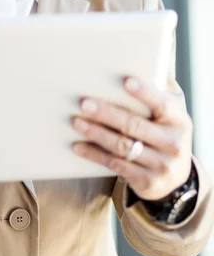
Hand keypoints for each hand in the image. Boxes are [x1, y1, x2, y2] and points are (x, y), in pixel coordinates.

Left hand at [72, 77, 193, 200]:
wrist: (175, 178)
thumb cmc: (162, 133)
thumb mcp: (168, 117)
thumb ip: (154, 98)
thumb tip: (125, 73)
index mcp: (179, 121)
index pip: (163, 105)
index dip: (145, 93)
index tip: (125, 81)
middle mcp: (173, 144)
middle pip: (135, 125)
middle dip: (107, 113)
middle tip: (84, 103)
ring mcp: (161, 165)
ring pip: (122, 146)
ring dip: (97, 133)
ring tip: (76, 122)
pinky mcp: (147, 182)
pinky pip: (115, 165)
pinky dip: (95, 154)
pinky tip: (78, 146)